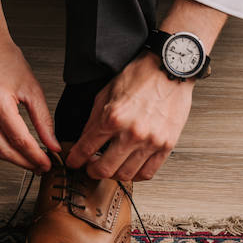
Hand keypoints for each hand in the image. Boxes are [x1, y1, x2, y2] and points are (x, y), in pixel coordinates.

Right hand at [0, 31, 59, 172]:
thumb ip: (43, 119)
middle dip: (25, 163)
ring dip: (14, 156)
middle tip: (41, 166)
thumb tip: (51, 143)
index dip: (35, 157)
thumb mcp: (31, 87)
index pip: (19, 141)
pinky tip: (15, 144)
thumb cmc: (4, 58)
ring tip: (32, 157)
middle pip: (5, 151)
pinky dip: (2, 143)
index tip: (47, 163)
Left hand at [65, 52, 195, 182]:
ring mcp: (151, 141)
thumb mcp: (107, 92)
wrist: (170, 68)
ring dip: (113, 175)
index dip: (75, 159)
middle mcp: (132, 132)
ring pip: (126, 175)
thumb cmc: (141, 75)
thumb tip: (84, 139)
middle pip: (105, 169)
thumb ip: (94, 119)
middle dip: (91, 171)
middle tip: (89, 167)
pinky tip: (129, 167)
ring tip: (110, 166)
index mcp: (113, 117)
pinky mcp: (166, 145)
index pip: (86, 148)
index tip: (73, 161)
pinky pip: (148, 172)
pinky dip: (135, 174)